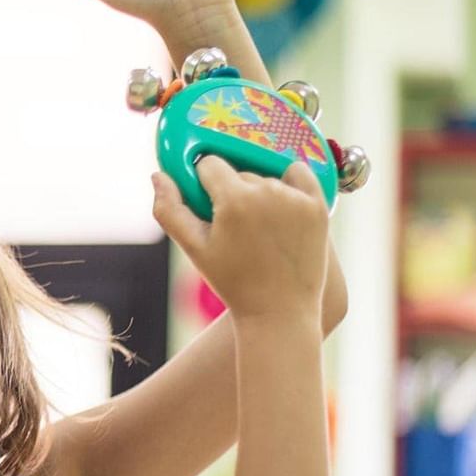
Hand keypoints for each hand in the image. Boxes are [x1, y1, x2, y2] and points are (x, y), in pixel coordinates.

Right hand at [153, 157, 327, 321]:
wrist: (280, 310)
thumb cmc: (233, 282)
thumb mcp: (193, 248)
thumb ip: (169, 209)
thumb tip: (158, 176)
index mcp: (234, 200)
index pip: (210, 164)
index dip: (203, 184)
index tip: (208, 206)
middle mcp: (268, 192)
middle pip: (238, 173)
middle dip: (231, 192)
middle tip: (233, 227)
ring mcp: (296, 198)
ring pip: (265, 178)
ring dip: (258, 194)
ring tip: (259, 230)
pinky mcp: (318, 205)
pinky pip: (299, 175)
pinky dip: (290, 183)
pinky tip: (282, 206)